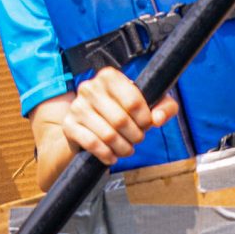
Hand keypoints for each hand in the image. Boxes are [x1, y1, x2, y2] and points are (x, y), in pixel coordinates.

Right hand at [60, 68, 179, 165]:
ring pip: (107, 134)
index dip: (144, 118)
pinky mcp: (69, 125)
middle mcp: (89, 87)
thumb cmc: (126, 110)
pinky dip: (106, 154)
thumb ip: (165, 108)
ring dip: (122, 147)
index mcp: (109, 76)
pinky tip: (112, 157)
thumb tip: (157, 119)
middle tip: (138, 139)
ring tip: (128, 149)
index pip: (133, 101)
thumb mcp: (151, 104)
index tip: (147, 124)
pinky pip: (92, 144)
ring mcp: (77, 107)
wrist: (91, 123)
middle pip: (120, 120)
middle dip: (135, 135)